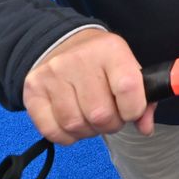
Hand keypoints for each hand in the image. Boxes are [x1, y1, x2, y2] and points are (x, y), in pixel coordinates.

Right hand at [22, 30, 154, 145]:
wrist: (62, 43)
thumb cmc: (101, 62)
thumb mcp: (127, 68)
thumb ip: (143, 98)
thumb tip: (145, 128)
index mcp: (110, 49)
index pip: (128, 88)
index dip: (133, 110)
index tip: (130, 111)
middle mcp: (79, 58)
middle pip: (100, 114)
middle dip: (110, 124)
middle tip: (109, 116)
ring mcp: (52, 74)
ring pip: (75, 125)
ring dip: (88, 131)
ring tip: (90, 118)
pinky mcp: (33, 90)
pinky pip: (51, 131)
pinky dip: (66, 136)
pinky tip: (72, 124)